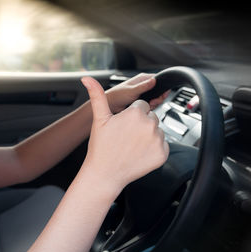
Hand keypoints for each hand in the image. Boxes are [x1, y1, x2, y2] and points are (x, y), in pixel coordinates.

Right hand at [81, 77, 168, 193]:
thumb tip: (87, 78)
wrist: (105, 174)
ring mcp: (158, 140)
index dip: (131, 115)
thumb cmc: (101, 147)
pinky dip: (154, 149)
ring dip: (148, 136)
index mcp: (136, 113)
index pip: (142, 106)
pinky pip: (163, 145)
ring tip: (133, 145)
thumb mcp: (99, 119)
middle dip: (141, 124)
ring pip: (157, 130)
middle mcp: (150, 125)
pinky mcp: (162, 154)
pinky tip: (140, 153)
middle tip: (127, 137)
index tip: (123, 126)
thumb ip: (97, 95)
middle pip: (151, 117)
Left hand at [106, 73, 169, 112]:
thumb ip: (143, 86)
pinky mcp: (142, 102)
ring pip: (155, 99)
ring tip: (148, 105)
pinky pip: (150, 105)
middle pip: (158, 91)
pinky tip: (145, 108)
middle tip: (153, 101)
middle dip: (158, 97)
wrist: (110, 106)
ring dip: (154, 103)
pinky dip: (150, 107)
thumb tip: (154, 80)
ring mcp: (143, 94)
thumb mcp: (131, 90)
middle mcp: (144, 86)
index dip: (162, 87)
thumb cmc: (117, 95)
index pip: (158, 79)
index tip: (161, 94)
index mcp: (142, 79)